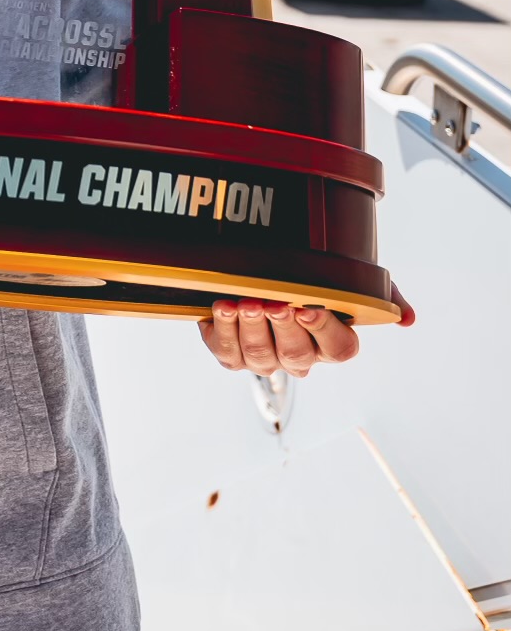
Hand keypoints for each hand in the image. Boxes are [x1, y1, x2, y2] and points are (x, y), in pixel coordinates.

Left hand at [198, 284, 413, 376]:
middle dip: (284, 328)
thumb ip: (382, 296)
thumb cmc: (312, 279)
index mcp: (331, 343)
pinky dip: (223, 330)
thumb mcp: (351, 280)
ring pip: (260, 356)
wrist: (260, 270)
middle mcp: (300, 358)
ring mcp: (264, 360)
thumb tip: (407, 318)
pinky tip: (223, 307)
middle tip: (276, 303)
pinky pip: (227, 351)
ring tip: (246, 303)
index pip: (339, 349)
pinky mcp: (231, 354)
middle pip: (296, 355)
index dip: (324, 331)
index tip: (310, 308)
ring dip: (252, 328)